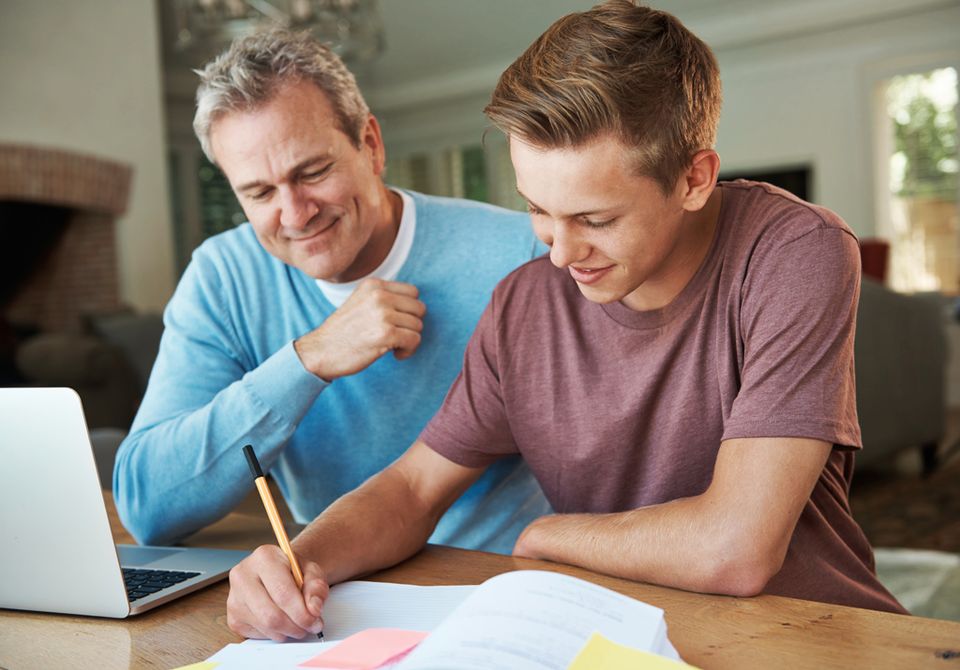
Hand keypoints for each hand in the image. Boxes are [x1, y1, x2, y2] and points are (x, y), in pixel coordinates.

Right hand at [226, 545, 328, 640]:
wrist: (278, 571)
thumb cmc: (293, 571)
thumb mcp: (311, 571)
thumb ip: (316, 587)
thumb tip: (314, 608)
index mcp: (264, 557)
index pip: (282, 592)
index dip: (301, 612)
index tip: (315, 620)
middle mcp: (243, 575)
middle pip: (271, 615)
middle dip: (295, 626)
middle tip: (310, 626)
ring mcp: (234, 598)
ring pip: (266, 627)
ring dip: (288, 632)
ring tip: (299, 623)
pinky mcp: (233, 618)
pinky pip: (259, 635)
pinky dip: (276, 633)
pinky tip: (283, 622)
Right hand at [295, 278, 425, 380]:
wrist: (320, 351)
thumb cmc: (343, 332)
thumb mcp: (361, 302)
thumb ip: (384, 298)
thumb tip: (415, 306)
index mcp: (374, 285)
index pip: (413, 292)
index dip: (409, 310)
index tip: (397, 323)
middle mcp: (379, 295)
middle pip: (419, 308)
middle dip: (411, 325)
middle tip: (396, 336)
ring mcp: (383, 314)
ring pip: (418, 326)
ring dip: (409, 340)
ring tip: (392, 346)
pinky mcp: (386, 333)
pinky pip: (414, 340)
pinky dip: (408, 351)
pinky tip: (395, 354)